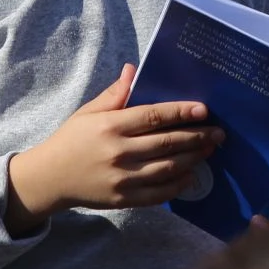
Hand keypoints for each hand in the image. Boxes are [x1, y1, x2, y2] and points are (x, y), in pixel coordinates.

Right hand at [6, 66, 220, 236]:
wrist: (50, 178)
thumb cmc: (71, 139)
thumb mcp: (88, 112)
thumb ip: (115, 94)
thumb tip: (134, 70)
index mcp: (111, 126)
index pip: (154, 117)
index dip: (181, 112)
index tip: (203, 110)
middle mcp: (119, 152)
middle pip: (167, 143)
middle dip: (197, 137)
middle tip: (219, 132)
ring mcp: (122, 179)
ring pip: (168, 168)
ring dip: (193, 159)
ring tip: (209, 150)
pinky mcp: (123, 199)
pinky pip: (158, 194)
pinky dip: (178, 185)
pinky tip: (191, 175)